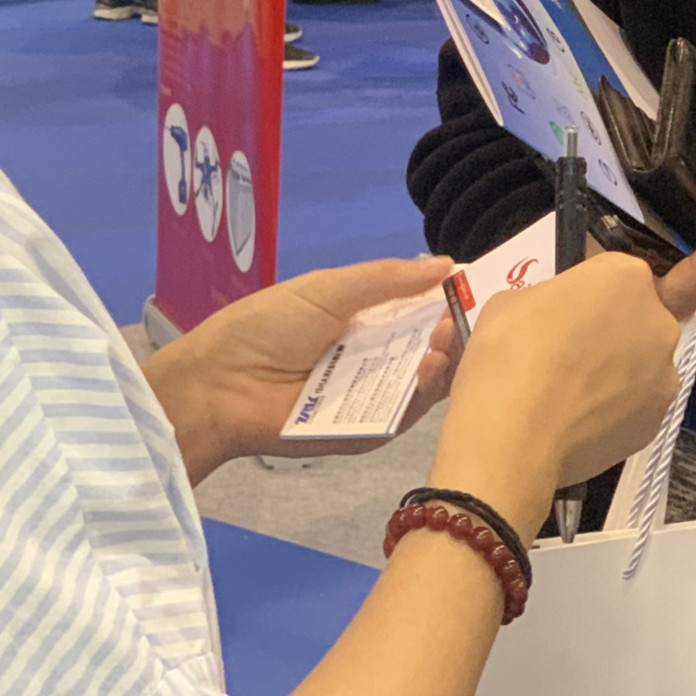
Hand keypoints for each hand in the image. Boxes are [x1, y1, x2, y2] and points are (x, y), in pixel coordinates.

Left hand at [144, 257, 457, 481]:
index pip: (421, 311)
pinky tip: (428, 369)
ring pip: (425, 382)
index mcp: (366, 320)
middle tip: (461, 319)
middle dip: (452, 332)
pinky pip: (404, 415)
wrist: (222, 383)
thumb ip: (387, 279)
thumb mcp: (328, 289)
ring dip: (444, 360)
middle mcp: (375, 359)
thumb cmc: (269, 325)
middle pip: (431, 348)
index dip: (448, 301)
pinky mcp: (367, 432)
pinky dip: (422, 394)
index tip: (474, 288)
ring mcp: (373, 397)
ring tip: (446, 340)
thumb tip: (446, 264)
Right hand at [428, 253, 678, 530]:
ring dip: (617, 373)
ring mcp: (664, 375)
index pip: (614, 276)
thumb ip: (550, 300)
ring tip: (572, 397)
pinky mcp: (657, 422)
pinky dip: (615, 412)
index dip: (586, 295)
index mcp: (625, 277)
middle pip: (637, 319)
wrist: (514, 435)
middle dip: (610, 331)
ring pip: (642, 366)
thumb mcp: (512, 300)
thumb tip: (557, 318)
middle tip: (568, 354)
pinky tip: (579, 423)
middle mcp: (659, 321)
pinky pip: (636, 407)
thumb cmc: (508, 352)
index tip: (561, 314)